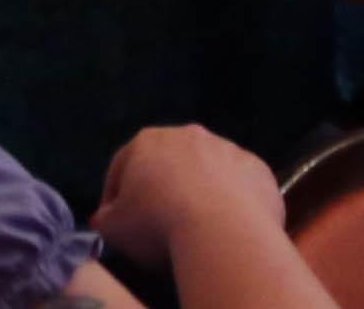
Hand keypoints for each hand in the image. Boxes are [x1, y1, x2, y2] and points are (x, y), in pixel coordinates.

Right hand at [92, 128, 286, 271]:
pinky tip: (227, 228)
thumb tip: (105, 217)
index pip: (122, 165)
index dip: (115, 195)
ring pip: (207, 171)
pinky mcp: (258, 169)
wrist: (222, 228)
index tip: (115, 220)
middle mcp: (188, 135)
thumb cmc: (158, 223)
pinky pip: (239, 186)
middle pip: (168, 162)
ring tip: (197, 228)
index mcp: (147, 141)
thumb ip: (106, 218)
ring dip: (200, 193)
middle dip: (162, 187)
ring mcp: (228, 149)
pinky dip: (232, 203)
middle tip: (158, 222)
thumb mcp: (115, 228)